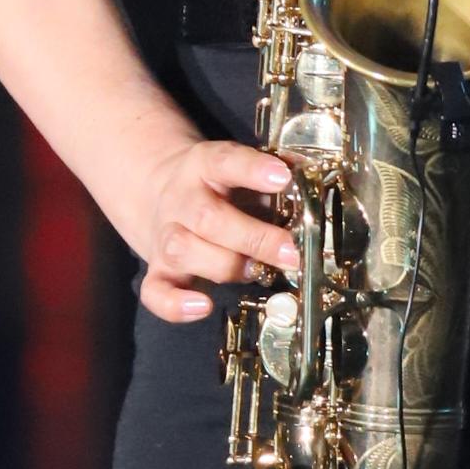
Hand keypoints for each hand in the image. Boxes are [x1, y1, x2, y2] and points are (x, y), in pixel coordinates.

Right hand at [129, 134, 293, 324]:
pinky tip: (202, 307)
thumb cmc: (219, 188)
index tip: (282, 177)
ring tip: (256, 271)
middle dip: (254, 239)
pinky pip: (156, 291)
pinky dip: (175, 304)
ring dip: (226, 266)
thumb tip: (314, 210)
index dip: (252, 169)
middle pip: (207, 218)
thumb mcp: (241, 174)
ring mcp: (165, 235)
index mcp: (204, 166)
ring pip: (183, 251)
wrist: (159, 190)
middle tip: (291, 254)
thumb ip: (271, 188)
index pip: (225, 162)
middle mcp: (181, 200)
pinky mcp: (157, 269)